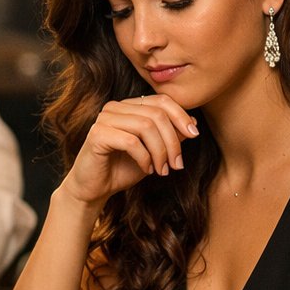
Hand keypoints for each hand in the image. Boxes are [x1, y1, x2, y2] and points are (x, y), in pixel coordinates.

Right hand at [59, 94, 199, 206]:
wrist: (94, 189)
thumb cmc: (122, 169)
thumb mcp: (154, 152)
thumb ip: (170, 136)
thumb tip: (193, 122)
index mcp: (129, 106)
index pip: (161, 100)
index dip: (181, 116)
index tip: (195, 135)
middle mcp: (115, 107)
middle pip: (156, 114)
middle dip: (172, 141)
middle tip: (177, 164)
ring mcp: (104, 119)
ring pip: (146, 126)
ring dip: (160, 152)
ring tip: (162, 170)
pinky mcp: (97, 134)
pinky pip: (131, 141)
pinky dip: (144, 158)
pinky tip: (147, 169)